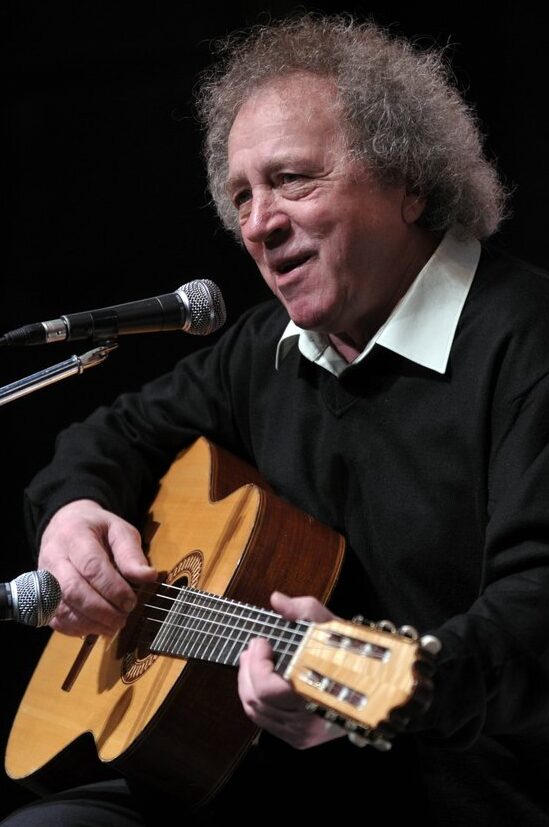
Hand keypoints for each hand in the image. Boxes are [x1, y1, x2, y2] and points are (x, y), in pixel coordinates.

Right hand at [37, 499, 155, 636]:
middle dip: (101, 609)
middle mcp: (53, 556)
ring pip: (62, 607)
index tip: (131, 602)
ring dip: (90, 623)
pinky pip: (54, 618)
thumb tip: (148, 577)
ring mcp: (44, 577)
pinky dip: (76, 628)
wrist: (66, 525)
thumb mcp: (119, 531)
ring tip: (113, 626)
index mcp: (75, 535)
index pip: (91, 565)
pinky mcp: (41, 594)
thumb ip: (131, 554)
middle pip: (73, 589)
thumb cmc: (97, 529)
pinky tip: (96, 627)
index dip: (113, 588)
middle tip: (123, 618)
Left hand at [237, 591, 346, 748]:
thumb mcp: (328, 624)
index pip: (267, 689)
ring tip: (252, 660)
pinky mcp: (300, 740)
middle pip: (256, 699)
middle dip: (247, 669)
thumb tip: (276, 600)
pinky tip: (260, 680)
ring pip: (256, 712)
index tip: (261, 641)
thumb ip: (302, 610)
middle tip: (252, 648)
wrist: (374, 685)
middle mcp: (308, 722)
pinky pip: (264, 722)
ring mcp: (303, 735)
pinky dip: (256, 699)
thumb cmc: (348, 652)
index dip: (257, 664)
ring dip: (247, 683)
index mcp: (317, 695)